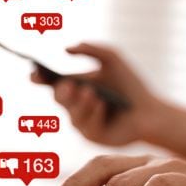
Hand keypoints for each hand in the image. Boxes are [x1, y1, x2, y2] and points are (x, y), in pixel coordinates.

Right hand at [31, 43, 164, 145]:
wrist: (150, 111)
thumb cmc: (131, 85)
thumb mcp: (113, 59)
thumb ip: (92, 49)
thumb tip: (67, 49)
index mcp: (76, 87)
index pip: (53, 83)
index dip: (40, 79)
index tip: (35, 74)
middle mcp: (75, 106)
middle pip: (60, 99)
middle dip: (63, 92)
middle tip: (69, 85)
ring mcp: (83, 122)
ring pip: (73, 114)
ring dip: (82, 103)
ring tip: (91, 93)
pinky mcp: (94, 136)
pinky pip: (89, 126)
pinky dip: (95, 114)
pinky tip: (101, 105)